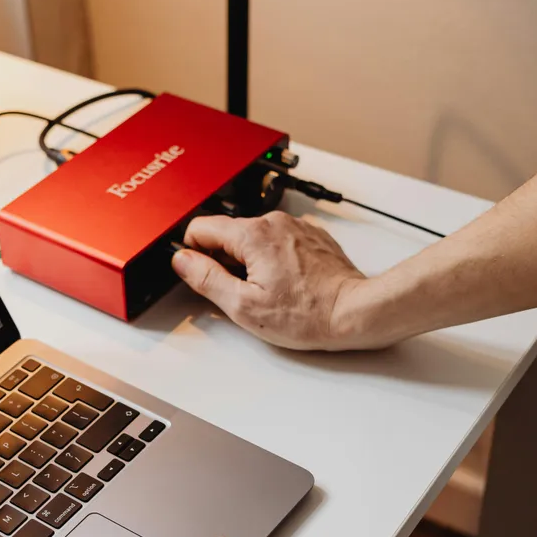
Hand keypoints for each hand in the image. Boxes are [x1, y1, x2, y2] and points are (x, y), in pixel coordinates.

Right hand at [171, 212, 387, 349]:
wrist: (353, 312)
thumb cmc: (307, 314)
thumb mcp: (244, 306)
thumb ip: (206, 279)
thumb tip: (183, 261)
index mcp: (253, 235)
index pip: (200, 227)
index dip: (192, 252)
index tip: (200, 272)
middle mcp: (274, 222)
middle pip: (227, 234)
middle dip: (225, 261)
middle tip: (241, 292)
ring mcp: (295, 227)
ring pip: (253, 238)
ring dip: (250, 261)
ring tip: (267, 290)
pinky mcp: (310, 236)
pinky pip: (277, 242)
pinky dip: (273, 260)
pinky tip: (285, 283)